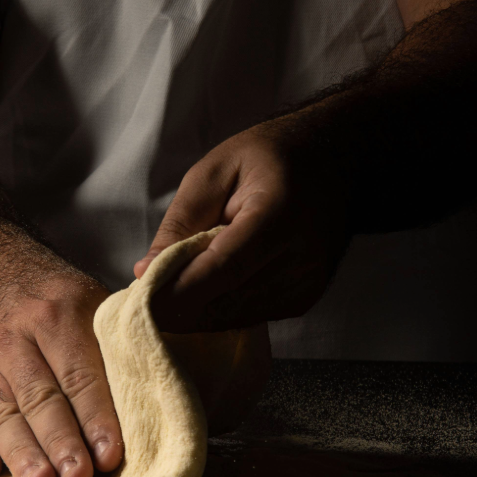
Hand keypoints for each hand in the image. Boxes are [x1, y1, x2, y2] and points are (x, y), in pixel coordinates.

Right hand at [0, 277, 123, 476]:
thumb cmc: (58, 302)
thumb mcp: (93, 302)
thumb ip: (121, 339)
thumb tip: (161, 386)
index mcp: (57, 316)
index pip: (80, 373)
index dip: (96, 416)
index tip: (110, 454)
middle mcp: (16, 339)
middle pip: (40, 398)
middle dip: (60, 442)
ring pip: (3, 412)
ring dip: (22, 452)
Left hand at [134, 119, 351, 332]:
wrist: (337, 163)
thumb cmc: (271, 158)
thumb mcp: (216, 170)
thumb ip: (182, 221)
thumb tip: (147, 272)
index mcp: (280, 214)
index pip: (223, 269)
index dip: (178, 293)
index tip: (139, 303)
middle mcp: (301, 258)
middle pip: (226, 302)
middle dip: (176, 308)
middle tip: (138, 301)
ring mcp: (306, 284)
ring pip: (234, 317)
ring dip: (195, 312)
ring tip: (165, 291)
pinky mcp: (304, 299)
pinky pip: (248, 316)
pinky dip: (218, 310)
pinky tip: (202, 290)